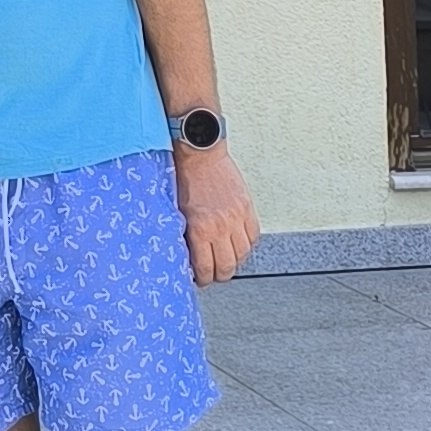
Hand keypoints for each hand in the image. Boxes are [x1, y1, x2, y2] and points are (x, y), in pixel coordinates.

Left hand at [176, 139, 259, 286]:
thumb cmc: (182, 176)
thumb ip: (184, 234)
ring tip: (226, 259)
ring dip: (235, 261)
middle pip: (227, 267)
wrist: (199, 151)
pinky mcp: (246, 207)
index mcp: (199, 229)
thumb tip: (186, 253)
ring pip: (243, 254)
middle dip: (220, 275)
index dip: (204, 280)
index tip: (201, 279)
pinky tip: (238, 243)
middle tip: (214, 273)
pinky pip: (253, 235)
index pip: (206, 269)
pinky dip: (247, 243)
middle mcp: (220, 226)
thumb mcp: (176, 211)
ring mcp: (236, 217)